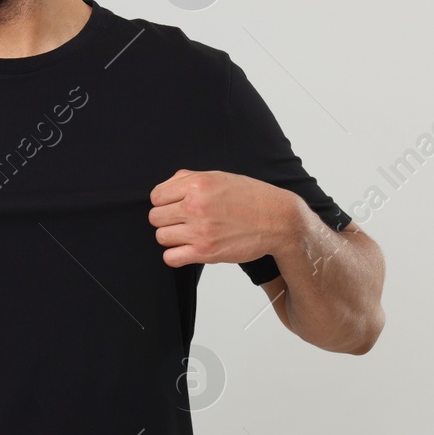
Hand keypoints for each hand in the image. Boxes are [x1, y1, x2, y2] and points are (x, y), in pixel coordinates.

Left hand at [147, 168, 302, 268]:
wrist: (278, 220)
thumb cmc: (250, 197)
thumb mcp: (219, 176)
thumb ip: (188, 179)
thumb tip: (164, 188)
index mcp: (197, 185)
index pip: (156, 196)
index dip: (163, 202)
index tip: (174, 206)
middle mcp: (196, 206)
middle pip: (155, 217)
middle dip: (167, 219)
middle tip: (183, 221)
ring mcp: (200, 231)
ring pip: (161, 237)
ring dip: (172, 237)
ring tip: (188, 234)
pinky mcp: (206, 252)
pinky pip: (171, 258)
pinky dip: (176, 255)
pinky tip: (188, 249)